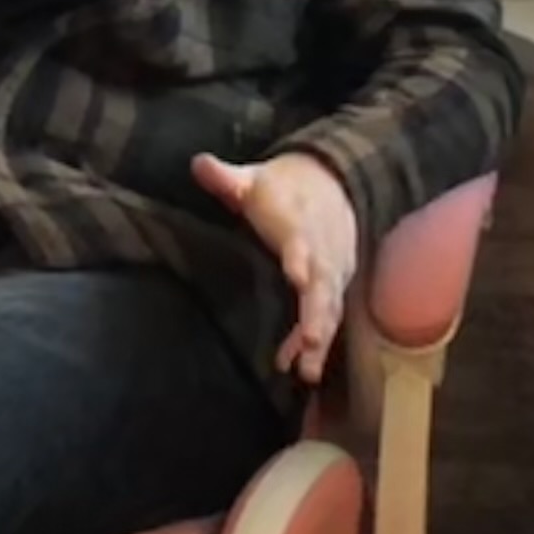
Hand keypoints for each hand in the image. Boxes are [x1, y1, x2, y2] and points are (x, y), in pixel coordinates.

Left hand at [191, 151, 358, 384]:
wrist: (333, 181)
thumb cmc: (282, 187)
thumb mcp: (254, 178)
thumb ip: (227, 179)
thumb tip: (198, 163)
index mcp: (299, 223)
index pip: (302, 240)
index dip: (300, 257)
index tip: (297, 275)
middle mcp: (321, 251)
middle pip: (323, 285)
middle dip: (318, 315)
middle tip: (312, 342)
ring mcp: (332, 270)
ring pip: (330, 308)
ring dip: (319, 339)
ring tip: (307, 370)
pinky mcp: (334, 285)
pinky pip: (327, 316)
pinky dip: (314, 341)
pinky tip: (298, 366)